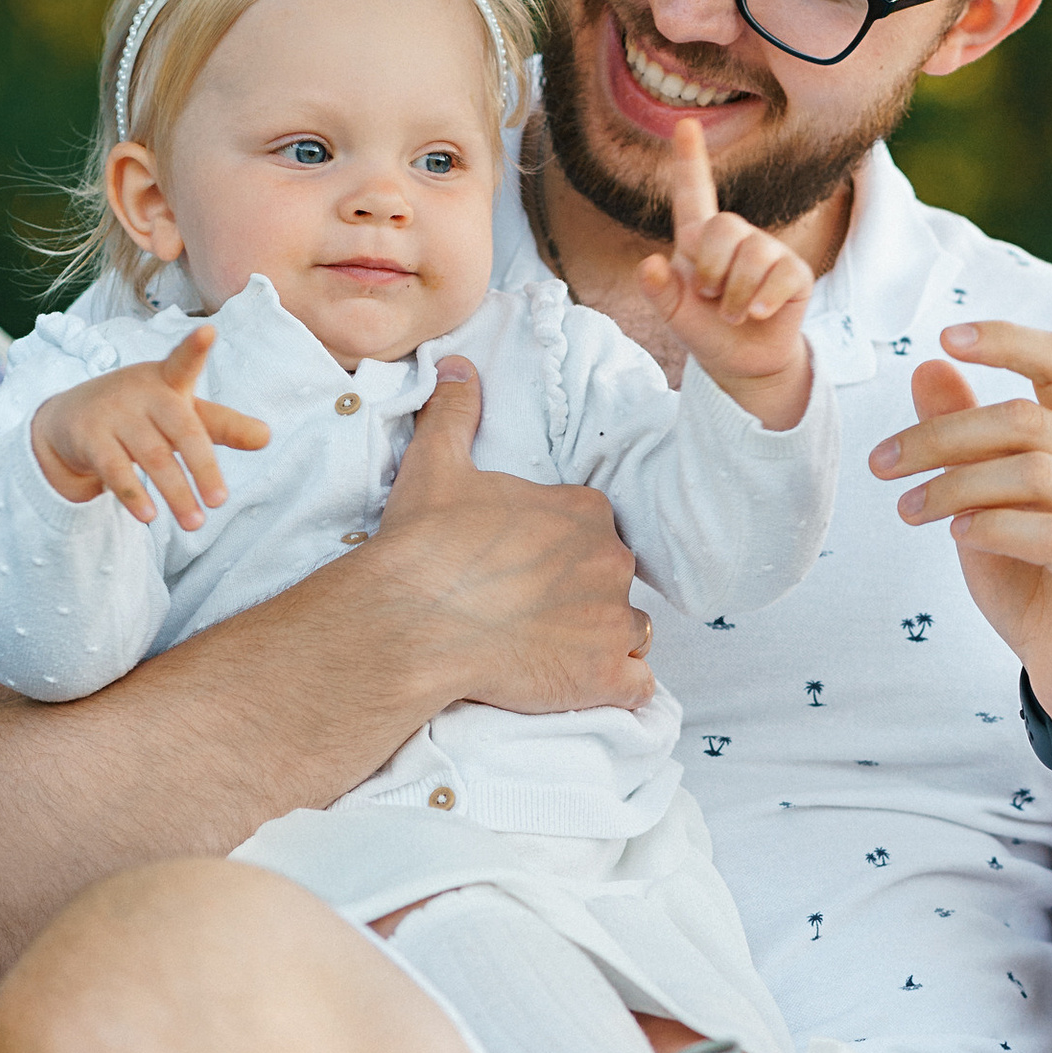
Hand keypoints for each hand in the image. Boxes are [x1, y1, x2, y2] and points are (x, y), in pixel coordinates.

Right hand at [30, 324, 270, 532]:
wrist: (70, 420)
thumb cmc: (143, 414)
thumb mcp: (183, 414)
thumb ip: (224, 425)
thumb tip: (267, 437)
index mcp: (168, 381)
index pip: (183, 362)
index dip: (194, 348)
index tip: (207, 330)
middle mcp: (141, 392)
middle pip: (181, 430)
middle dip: (203, 468)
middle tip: (220, 501)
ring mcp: (113, 414)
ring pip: (152, 456)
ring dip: (175, 492)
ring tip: (195, 523)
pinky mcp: (89, 438)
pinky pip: (115, 470)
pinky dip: (132, 494)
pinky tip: (149, 517)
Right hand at [371, 357, 655, 711]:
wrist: (414, 621)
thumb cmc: (426, 545)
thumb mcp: (437, 464)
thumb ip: (455, 412)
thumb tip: (457, 366)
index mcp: (584, 511)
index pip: (594, 526)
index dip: (564, 547)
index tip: (529, 566)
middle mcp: (612, 561)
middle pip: (614, 577)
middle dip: (585, 593)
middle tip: (536, 611)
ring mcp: (614, 621)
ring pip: (633, 630)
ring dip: (604, 638)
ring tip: (556, 649)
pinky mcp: (607, 676)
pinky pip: (637, 685)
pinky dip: (617, 686)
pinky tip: (581, 684)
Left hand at [637, 119, 814, 428]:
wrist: (742, 364)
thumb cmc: (706, 330)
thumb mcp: (675, 314)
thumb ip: (659, 291)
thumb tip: (647, 265)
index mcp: (700, 240)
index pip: (694, 193)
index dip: (690, 159)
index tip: (686, 124)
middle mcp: (737, 238)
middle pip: (724, 226)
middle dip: (712, 268)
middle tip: (711, 297)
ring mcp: (768, 253)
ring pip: (754, 252)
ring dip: (735, 294)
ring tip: (732, 314)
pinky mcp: (795, 273)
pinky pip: (781, 274)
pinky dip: (762, 300)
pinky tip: (756, 314)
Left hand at [869, 324, 1051, 741]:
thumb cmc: (1030, 581)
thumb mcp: (982, 501)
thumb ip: (964, 436)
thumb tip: (929, 367)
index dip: (1006, 341)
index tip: (944, 338)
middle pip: (1027, 420)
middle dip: (942, 435)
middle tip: (882, 463)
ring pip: (1035, 472)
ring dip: (956, 485)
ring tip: (908, 509)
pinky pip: (1049, 533)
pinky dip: (992, 527)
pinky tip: (956, 536)